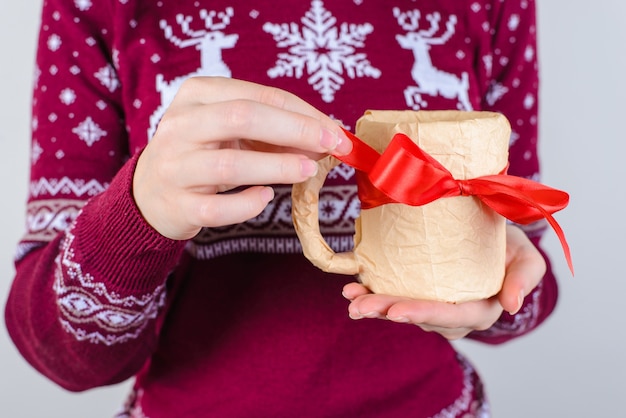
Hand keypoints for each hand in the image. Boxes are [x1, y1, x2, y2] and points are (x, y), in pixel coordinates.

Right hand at [133, 77, 351, 239]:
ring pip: (229, 165)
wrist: (149, 193)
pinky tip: (265, 197)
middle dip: (295, 130)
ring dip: (276, 166)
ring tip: (307, 170)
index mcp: (196, 95)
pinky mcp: (177, 205)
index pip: (257, 96)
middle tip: (332, 145)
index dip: (303, 113)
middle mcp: (180, 126)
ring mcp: (174, 167)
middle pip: (241, 117)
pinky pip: (217, 208)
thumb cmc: (202, 153)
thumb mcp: (229, 130)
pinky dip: (247, 204)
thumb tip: (326, 139)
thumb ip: (272, 130)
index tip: (336, 130)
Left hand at [342, 225, 546, 339]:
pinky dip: (369, 293)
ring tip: (350, 298)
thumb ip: (524, 278)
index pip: (451, 316)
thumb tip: (511, 306)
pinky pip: (390, 297)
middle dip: (387, 313)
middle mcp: (452, 316)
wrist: (490, 232)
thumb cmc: (509, 245)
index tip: (396, 311)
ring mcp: (430, 307)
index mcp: (480, 311)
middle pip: (418, 317)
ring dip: (372, 305)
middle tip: (360, 307)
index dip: (423, 314)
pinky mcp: (414, 293)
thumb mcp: (527, 256)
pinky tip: (350, 289)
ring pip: (400, 310)